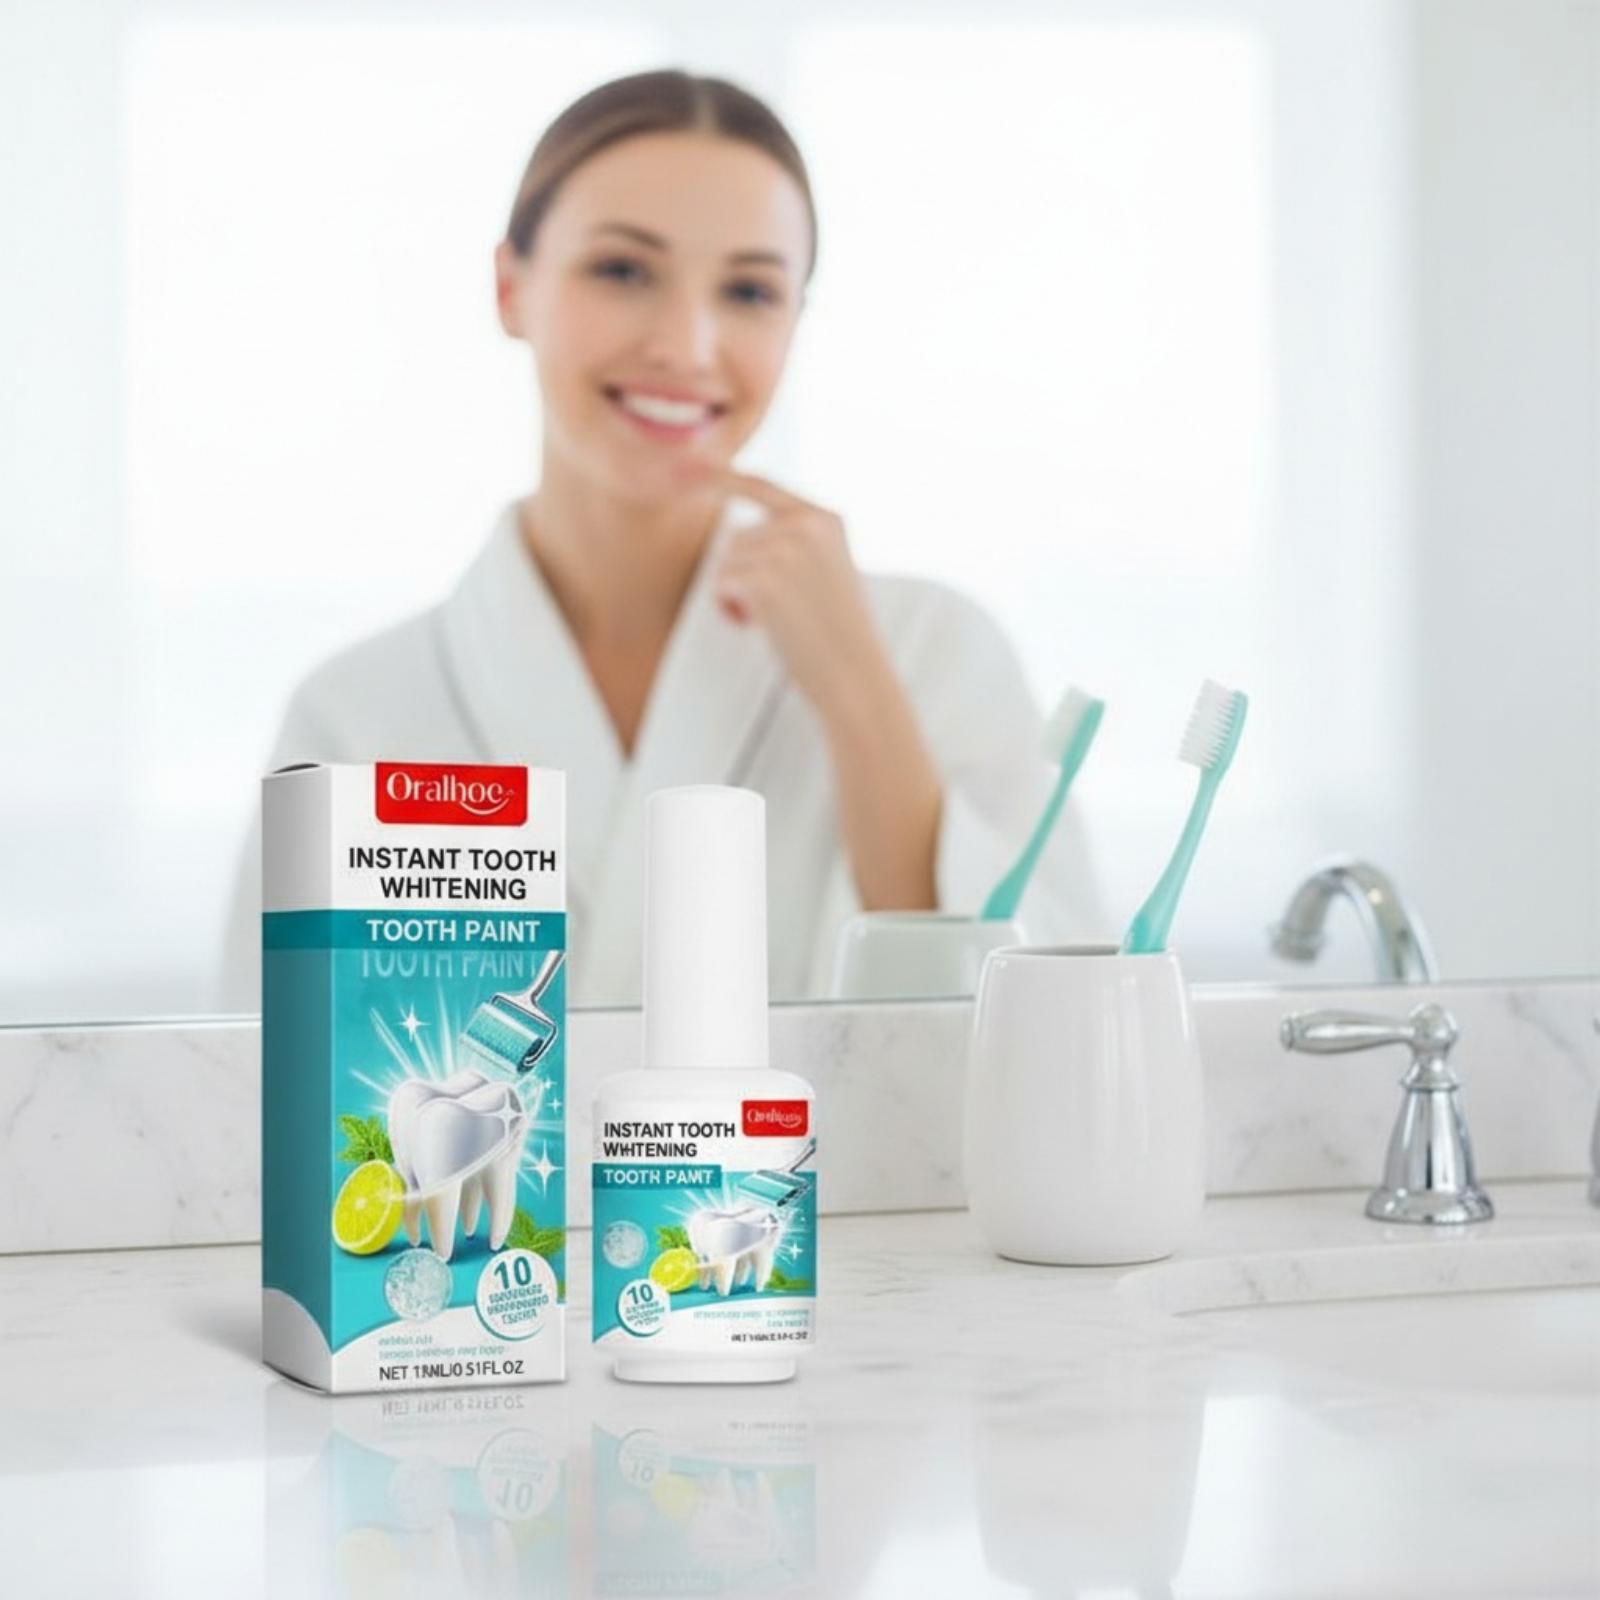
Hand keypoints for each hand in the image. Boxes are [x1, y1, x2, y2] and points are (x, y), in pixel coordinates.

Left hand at [711, 468, 941, 909]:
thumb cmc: (840, 638)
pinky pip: (721, 584)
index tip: (694, 470)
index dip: (726, 478)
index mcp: (827, 519)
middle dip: (744, 575)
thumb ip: (795, 545)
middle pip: (739, 536)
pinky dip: (730, 609)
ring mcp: (785, 548)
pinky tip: (758, 627)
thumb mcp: (828, 574)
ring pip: (726, 561)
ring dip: (738, 595)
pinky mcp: (763, 576)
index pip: (765, 485)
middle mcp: (807, 524)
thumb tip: (740, 534)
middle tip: (777, 612)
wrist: (855, 677)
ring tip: (773, 622)